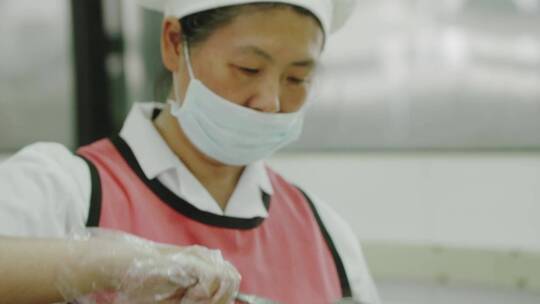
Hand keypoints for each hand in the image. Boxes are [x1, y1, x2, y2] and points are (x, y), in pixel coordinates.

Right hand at [55, 228, 240, 303]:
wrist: (124, 268)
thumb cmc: (146, 287)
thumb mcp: (180, 300)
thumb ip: (202, 299)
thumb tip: (227, 301)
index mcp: (207, 265)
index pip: (232, 282)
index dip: (224, 299)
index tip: (193, 302)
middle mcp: (207, 258)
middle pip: (233, 282)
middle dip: (217, 301)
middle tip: (189, 303)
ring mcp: (200, 256)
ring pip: (227, 281)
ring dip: (209, 299)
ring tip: (187, 302)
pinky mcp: (192, 259)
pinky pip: (212, 280)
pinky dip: (200, 295)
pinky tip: (185, 298)